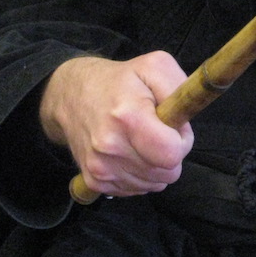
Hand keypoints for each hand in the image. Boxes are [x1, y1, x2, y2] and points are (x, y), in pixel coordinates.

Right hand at [40, 53, 193, 197]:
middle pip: (167, 173)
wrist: (71, 95)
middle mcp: (110, 148)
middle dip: (170, 153)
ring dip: (155, 165)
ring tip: (141, 139)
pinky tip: (129, 151)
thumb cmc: (119, 80)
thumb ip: (179, 91)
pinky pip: (136, 190)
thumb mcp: (156, 66)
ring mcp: (100, 169)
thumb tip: (184, 125)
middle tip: (157, 130)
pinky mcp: (94, 182)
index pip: (172, 154)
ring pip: (154, 184)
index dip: (181, 141)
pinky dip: (139, 174)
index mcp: (127, 117)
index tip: (172, 125)